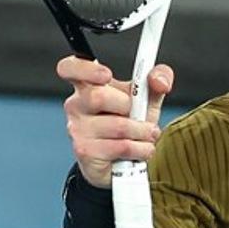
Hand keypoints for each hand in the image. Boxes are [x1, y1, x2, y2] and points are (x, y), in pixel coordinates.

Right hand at [57, 57, 173, 187]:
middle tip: (141, 114)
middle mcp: (76, 105)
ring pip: (117, 126)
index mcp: (88, 84)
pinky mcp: (85, 152)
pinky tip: (141, 149)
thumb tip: (159, 80)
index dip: (84, 68)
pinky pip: (120, 147)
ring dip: (143, 132)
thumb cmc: (131, 121)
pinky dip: (140, 149)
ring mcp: (77, 129)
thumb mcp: (148, 97)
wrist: (124, 159)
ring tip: (147, 134)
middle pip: (98, 97)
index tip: (106, 74)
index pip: (70, 68)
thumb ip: (158, 79)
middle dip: (130, 107)